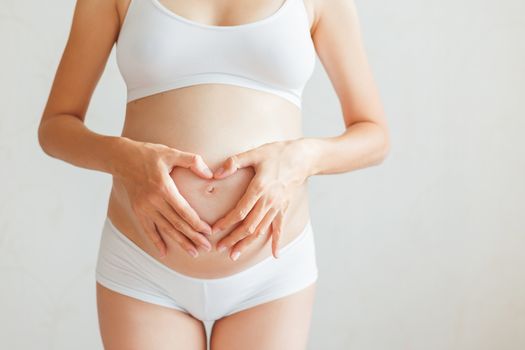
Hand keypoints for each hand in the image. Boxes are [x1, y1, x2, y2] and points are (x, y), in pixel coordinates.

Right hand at [117, 140, 213, 258]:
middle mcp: (153, 201)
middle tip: (206, 247)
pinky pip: (148, 230)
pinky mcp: (137, 211)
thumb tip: (210, 174)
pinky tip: (164, 253)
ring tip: (193, 253)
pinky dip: (156, 242)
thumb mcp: (171, 153)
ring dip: (180, 242)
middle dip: (193, 237)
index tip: (208, 232)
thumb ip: (192, 161)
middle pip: (177, 223)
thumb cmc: (149, 154)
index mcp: (164, 188)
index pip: (184, 211)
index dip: (197, 223)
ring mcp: (144, 208)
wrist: (121, 158)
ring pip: (165, 229)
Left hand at [211, 139, 312, 260]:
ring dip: (247, 244)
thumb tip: (216, 174)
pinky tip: (275, 255)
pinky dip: (276, 242)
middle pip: (249, 225)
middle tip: (220, 248)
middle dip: (233, 238)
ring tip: (235, 255)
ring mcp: (277, 206)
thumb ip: (234, 162)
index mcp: (259, 188)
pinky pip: (279, 228)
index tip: (215, 231)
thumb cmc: (277, 153)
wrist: (303, 158)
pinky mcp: (284, 207)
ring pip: (261, 230)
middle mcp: (269, 201)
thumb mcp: (255, 153)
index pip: (240, 211)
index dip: (227, 223)